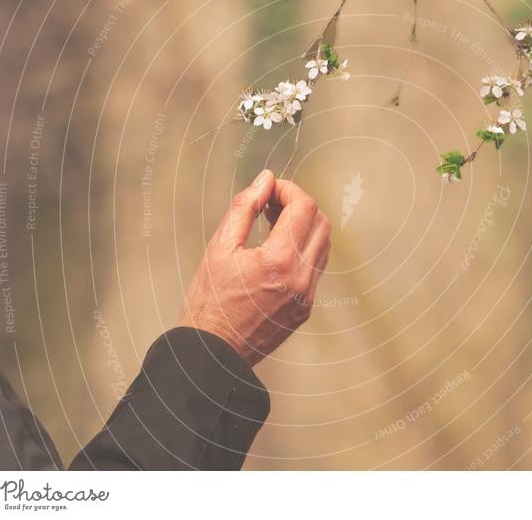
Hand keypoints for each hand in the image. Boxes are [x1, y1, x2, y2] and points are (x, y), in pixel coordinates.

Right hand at [178, 170, 331, 365]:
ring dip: (304, 227)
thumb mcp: (219, 247)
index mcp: (279, 261)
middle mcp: (301, 279)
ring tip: (272, 224)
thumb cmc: (208, 300)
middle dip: (299, 205)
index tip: (269, 190)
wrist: (211, 352)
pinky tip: (277, 250)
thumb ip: (245, 207)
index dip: (288, 189)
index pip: (304, 207)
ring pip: (323, 245)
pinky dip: (303, 249)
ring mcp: (307, 296)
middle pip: (321, 222)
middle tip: (271, 205)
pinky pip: (316, 267)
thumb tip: (266, 179)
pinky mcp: (306, 308)